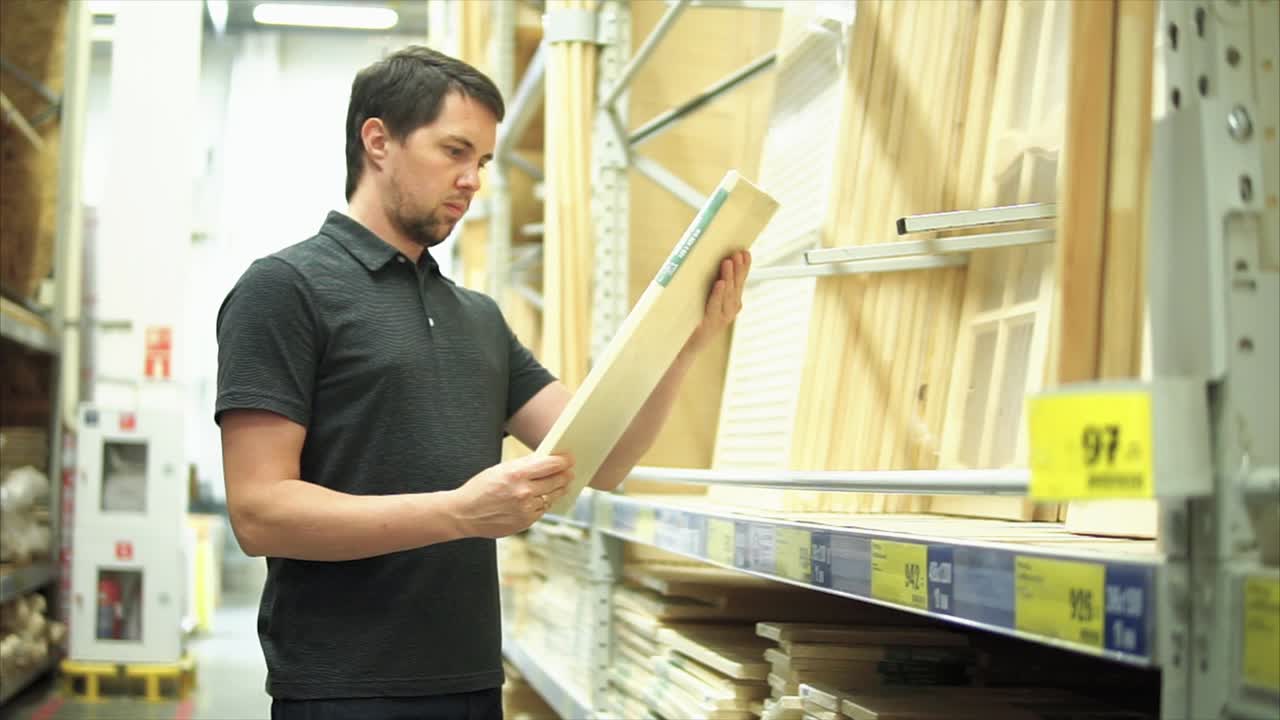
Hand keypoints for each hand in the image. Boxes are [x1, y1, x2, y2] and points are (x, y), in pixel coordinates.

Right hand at [446, 454, 573, 538]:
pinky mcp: (525, 522)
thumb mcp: (500, 470)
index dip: (563, 461)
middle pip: (556, 481)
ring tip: (562, 485)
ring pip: (551, 497)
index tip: (569, 459)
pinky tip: (544, 498)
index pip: (550, 465)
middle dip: (565, 475)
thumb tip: (544, 460)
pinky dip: (544, 503)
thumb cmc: (480, 488)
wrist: (465, 513)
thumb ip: (523, 466)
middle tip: (570, 472)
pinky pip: (542, 510)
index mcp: (516, 474)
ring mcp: (525, 509)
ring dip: (558, 490)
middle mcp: (523, 492)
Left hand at [686, 250, 751, 352]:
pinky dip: (718, 294)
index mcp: (731, 303)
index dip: (744, 267)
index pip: (740, 282)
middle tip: (738, 252)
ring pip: (727, 294)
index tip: (745, 251)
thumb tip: (714, 262)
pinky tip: (720, 283)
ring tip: (728, 261)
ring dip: (728, 277)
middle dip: (738, 268)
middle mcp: (730, 310)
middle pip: (736, 286)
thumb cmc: (692, 319)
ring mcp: (722, 318)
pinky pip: (715, 306)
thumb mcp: (705, 301)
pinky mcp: (710, 324)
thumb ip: (711, 286)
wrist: (683, 347)